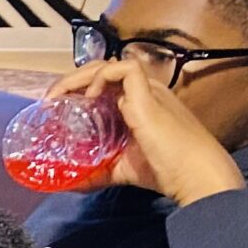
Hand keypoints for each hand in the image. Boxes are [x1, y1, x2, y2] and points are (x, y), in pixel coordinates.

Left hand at [45, 59, 246, 205]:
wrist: (197, 175)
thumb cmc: (166, 169)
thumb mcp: (121, 168)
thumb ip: (96, 172)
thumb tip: (68, 183)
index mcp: (138, 103)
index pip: (103, 82)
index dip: (76, 88)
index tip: (55, 106)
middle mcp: (143, 91)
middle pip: (101, 69)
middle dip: (70, 80)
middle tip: (50, 101)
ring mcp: (147, 91)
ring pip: (108, 64)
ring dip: (78, 76)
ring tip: (60, 97)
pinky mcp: (148, 96)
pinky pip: (124, 69)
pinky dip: (100, 76)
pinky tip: (89, 97)